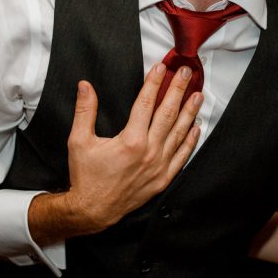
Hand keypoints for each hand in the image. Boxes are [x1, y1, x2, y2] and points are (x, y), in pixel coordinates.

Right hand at [29, 63, 201, 242]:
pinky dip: (190, 141)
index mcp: (131, 141)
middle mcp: (149, 152)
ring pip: (179, 133)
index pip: (146, 103)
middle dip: (178, 90)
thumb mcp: (79, 141)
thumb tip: (85, 86)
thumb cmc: (86, 177)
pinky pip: (181, 156)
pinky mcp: (163, 179)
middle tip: (187, 73)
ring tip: (198, 95)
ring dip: (189, 112)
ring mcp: (159, 166)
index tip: (162, 68)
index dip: (154, 83)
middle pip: (168, 113)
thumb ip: (84, 111)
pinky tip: (195, 128)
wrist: (93, 210)